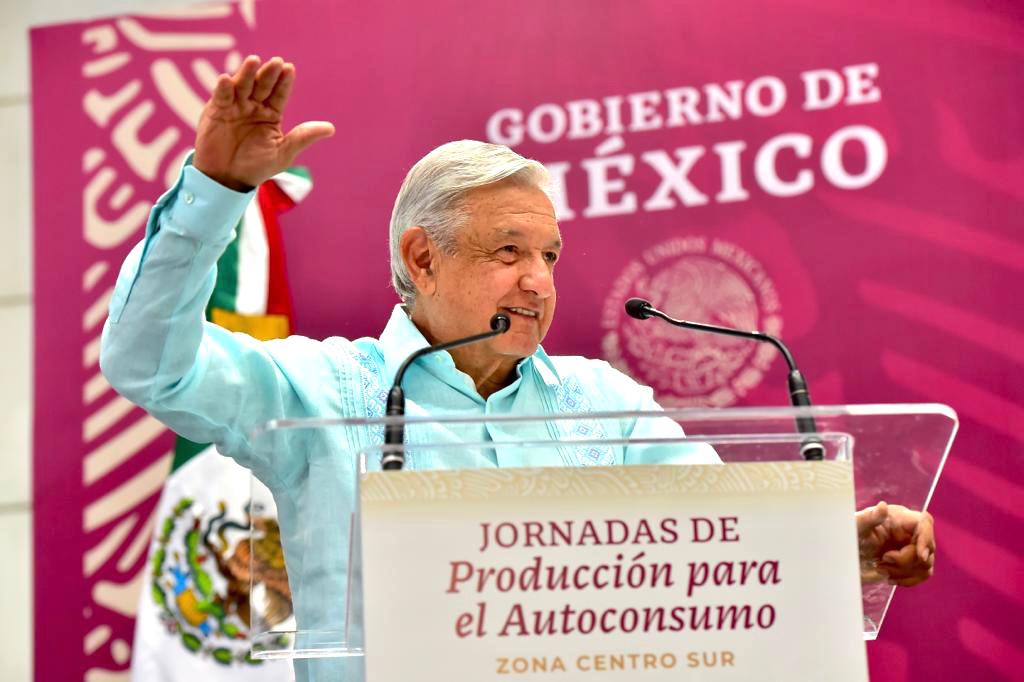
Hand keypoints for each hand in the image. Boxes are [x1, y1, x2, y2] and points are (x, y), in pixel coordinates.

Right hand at [193, 55, 334, 191]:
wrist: (227, 180)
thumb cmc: (257, 168)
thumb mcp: (283, 153)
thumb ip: (303, 137)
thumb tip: (331, 128)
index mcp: (271, 114)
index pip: (279, 94)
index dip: (284, 82)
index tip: (289, 69)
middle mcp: (253, 106)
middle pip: (262, 86)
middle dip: (269, 74)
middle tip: (276, 62)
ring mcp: (235, 107)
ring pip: (242, 86)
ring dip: (247, 73)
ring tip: (253, 61)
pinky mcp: (216, 111)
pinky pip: (221, 97)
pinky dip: (223, 88)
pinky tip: (227, 79)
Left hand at [856, 501, 934, 586]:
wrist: (845, 555)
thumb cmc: (850, 535)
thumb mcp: (856, 526)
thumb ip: (869, 517)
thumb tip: (883, 506)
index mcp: (900, 518)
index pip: (925, 522)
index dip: (926, 538)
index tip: (920, 556)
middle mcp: (910, 532)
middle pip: (927, 548)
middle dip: (905, 560)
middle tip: (883, 560)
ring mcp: (913, 549)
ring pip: (926, 564)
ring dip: (904, 572)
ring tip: (881, 569)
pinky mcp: (912, 564)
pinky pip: (922, 575)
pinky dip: (907, 580)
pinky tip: (889, 578)